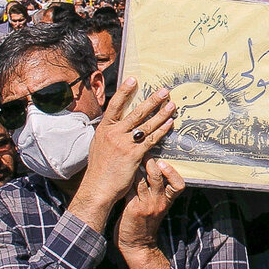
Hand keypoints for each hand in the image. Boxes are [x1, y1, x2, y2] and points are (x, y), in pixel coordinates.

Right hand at [68, 79, 175, 227]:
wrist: (97, 188)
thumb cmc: (99, 169)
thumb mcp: (99, 146)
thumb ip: (109, 134)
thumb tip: (118, 125)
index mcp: (104, 129)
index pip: (115, 105)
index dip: (124, 91)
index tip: (134, 80)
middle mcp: (113, 133)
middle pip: (135, 112)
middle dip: (152, 100)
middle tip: (164, 91)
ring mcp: (124, 143)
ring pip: (146, 124)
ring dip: (161, 113)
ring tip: (172, 105)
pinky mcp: (134, 154)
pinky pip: (151, 139)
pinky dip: (162, 130)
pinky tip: (170, 124)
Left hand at [117, 159, 184, 253]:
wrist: (137, 246)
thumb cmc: (145, 225)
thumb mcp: (156, 208)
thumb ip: (154, 192)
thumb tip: (149, 170)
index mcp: (167, 201)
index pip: (179, 185)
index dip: (172, 172)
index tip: (163, 162)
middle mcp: (159, 202)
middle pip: (157, 176)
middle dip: (149, 161)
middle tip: (141, 152)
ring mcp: (146, 205)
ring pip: (141, 180)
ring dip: (134, 167)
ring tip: (129, 159)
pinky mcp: (133, 208)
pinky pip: (130, 189)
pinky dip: (126, 180)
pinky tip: (120, 174)